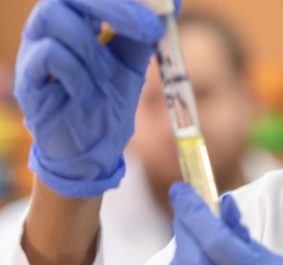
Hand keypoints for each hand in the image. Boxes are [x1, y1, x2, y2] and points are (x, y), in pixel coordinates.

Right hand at [14, 0, 164, 197]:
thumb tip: (174, 3)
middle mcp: (51, 27)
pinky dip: (76, 71)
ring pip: (53, 16)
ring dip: (92, 47)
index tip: (161, 8)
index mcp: (77, 18)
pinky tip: (85, 92)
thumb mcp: (132, 66)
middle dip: (115, 7)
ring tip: (107, 75)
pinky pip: (48, 54)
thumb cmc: (107, 104)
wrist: (91, 152)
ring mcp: (34, 49)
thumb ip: (145, 36)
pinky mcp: (27, 77)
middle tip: (149, 30)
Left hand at [165, 183, 282, 264]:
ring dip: (180, 251)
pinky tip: (191, 264)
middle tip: (189, 210)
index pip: (214, 240)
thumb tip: (222, 206)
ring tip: (193, 236)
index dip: (193, 212)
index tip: (182, 189)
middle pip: (190, 259)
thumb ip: (244, 239)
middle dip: (184, 229)